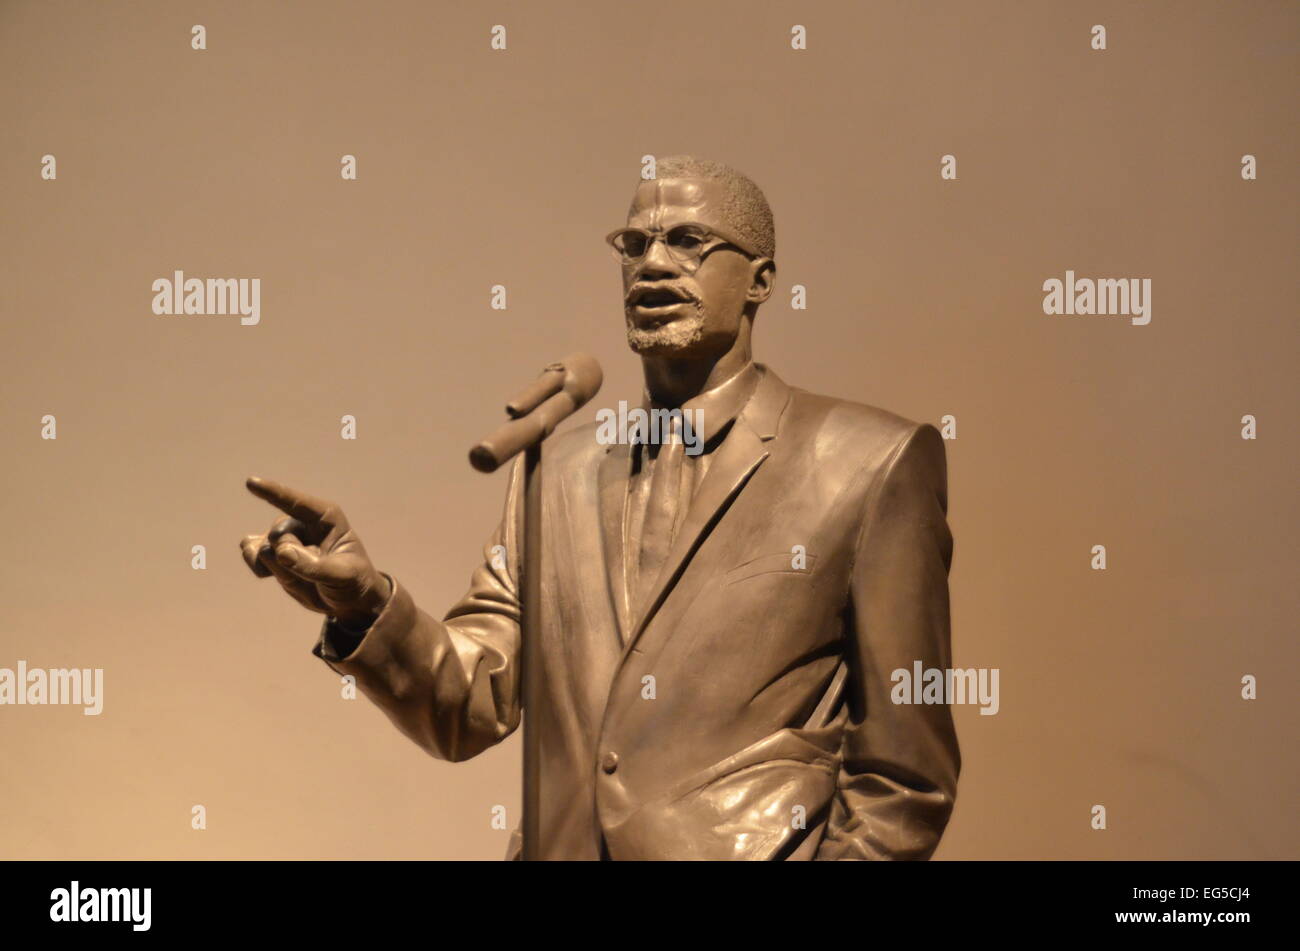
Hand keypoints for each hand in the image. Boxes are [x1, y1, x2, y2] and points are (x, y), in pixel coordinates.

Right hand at [240, 476, 391, 629]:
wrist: (347, 601)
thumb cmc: (352, 581)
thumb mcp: (342, 576)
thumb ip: (313, 566)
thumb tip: (281, 552)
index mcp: (326, 518)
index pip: (296, 503)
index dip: (273, 492)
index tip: (251, 483)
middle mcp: (302, 523)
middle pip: (279, 536)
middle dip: (291, 561)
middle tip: (318, 575)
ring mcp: (286, 537)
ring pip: (263, 547)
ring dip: (277, 568)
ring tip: (303, 577)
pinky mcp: (273, 553)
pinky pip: (251, 553)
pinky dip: (257, 566)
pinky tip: (272, 575)